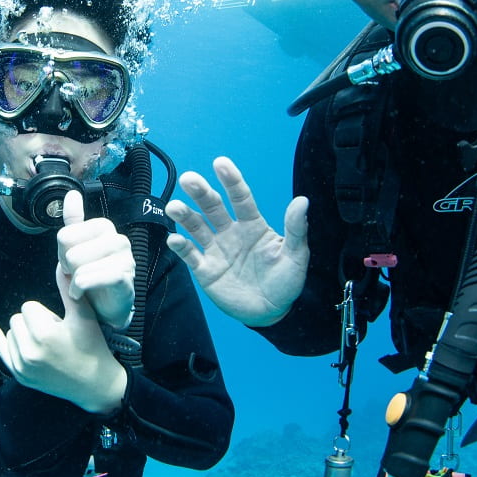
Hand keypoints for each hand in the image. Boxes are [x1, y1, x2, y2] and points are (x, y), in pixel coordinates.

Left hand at [0, 267, 128, 414]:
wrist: (96, 386)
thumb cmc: (93, 347)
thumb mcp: (83, 316)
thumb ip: (68, 289)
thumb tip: (60, 263)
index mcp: (44, 335)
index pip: (28, 306)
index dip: (44, 312)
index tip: (59, 324)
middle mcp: (29, 352)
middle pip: (17, 318)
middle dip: (34, 322)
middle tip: (56, 336)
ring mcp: (22, 367)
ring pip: (11, 332)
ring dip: (25, 333)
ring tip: (49, 346)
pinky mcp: (20, 376)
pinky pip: (1, 349)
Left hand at [55, 190, 134, 329]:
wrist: (104, 308)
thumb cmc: (90, 274)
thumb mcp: (76, 246)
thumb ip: (73, 221)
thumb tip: (72, 194)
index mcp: (104, 227)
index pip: (64, 236)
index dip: (61, 253)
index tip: (72, 262)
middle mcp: (118, 239)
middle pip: (71, 253)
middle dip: (68, 269)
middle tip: (78, 275)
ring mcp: (125, 259)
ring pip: (80, 268)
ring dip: (73, 283)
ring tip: (81, 285)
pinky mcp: (125, 279)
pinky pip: (92, 279)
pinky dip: (80, 290)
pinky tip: (82, 293)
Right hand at [164, 156, 309, 326]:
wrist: (272, 313)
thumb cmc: (286, 281)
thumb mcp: (296, 255)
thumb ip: (296, 229)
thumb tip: (302, 200)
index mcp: (252, 225)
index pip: (240, 198)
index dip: (231, 181)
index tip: (220, 163)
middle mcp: (231, 233)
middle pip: (213, 207)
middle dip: (201, 193)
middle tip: (188, 179)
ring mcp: (216, 250)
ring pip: (197, 227)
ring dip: (185, 215)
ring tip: (174, 206)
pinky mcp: (206, 270)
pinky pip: (190, 255)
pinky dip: (181, 246)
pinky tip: (175, 238)